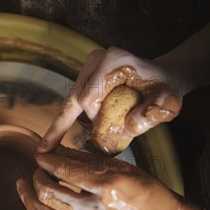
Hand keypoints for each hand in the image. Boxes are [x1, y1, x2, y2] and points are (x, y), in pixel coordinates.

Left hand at [4, 146, 183, 209]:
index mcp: (107, 186)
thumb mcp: (119, 167)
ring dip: (27, 199)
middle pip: (48, 192)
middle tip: (36, 170)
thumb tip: (51, 148)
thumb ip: (83, 159)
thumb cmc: (144, 190)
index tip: (39, 154)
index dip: (46, 160)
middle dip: (36, 177)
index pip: (63, 170)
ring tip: (22, 186)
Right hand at [38, 47, 182, 152]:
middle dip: (63, 124)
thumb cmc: (164, 89)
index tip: (112, 129)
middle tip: (44, 149)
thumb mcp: (164, 103)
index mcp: (113, 61)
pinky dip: (67, 118)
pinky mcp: (87, 75)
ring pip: (71, 100)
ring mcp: (89, 67)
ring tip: (49, 144)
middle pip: (74, 98)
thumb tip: (127, 128)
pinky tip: (54, 136)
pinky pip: (73, 99)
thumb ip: (149, 115)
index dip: (96, 119)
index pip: (89, 98)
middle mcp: (96, 60)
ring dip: (63, 122)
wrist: (164, 76)